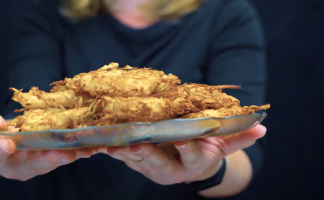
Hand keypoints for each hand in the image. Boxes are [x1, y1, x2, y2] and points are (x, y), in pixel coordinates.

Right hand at [0, 108, 97, 180]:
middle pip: (31, 164)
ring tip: (86, 150)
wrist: (2, 133)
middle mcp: (16, 166)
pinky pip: (64, 155)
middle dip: (49, 159)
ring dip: (70, 155)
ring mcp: (34, 164)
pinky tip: (93, 146)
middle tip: (65, 154)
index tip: (7, 145)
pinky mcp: (49, 159)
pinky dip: (79, 151)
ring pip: (52, 162)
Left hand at [102, 125, 265, 184]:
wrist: (186, 162)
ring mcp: (151, 167)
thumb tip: (263, 127)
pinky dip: (112, 148)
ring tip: (112, 143)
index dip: (189, 148)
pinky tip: (99, 140)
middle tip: (136, 143)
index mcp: (194, 163)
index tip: (182, 139)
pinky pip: (123, 155)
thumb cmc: (206, 148)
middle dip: (147, 154)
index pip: (193, 156)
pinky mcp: (136, 162)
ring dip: (124, 152)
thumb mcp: (223, 144)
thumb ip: (239, 137)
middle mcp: (171, 169)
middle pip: (159, 162)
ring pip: (137, 160)